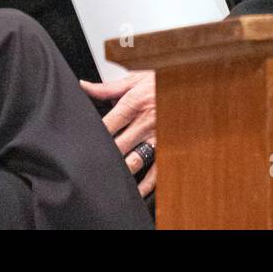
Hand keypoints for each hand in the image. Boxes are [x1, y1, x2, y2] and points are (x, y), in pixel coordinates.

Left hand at [81, 71, 156, 196]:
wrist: (191, 85)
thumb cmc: (161, 83)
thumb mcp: (134, 80)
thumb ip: (107, 88)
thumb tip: (83, 86)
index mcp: (133, 104)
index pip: (107, 126)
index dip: (92, 137)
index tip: (81, 145)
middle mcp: (145, 122)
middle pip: (117, 146)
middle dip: (103, 157)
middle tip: (87, 167)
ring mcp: (157, 138)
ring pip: (135, 161)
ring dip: (121, 171)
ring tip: (106, 180)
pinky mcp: (167, 148)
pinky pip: (156, 171)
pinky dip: (146, 184)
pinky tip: (135, 191)